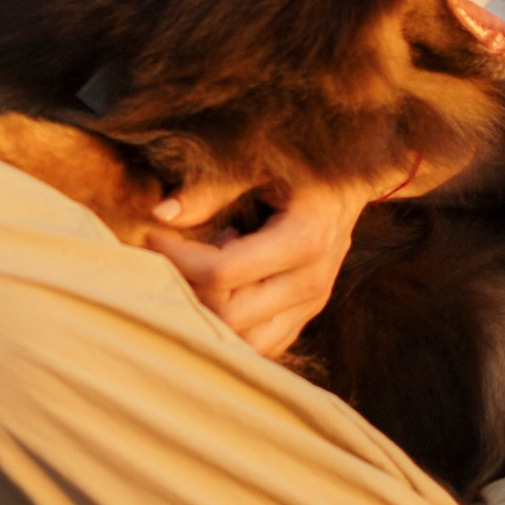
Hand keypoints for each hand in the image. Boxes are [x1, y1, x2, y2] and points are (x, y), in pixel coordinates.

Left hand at [145, 172, 396, 361]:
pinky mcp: (307, 313)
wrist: (351, 181)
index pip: (222, 273)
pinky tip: (226, 284)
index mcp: (305, 238)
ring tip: (204, 271)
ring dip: (212, 315)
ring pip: (246, 344)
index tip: (153, 235)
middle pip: (229, 316)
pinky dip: (232, 326)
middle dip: (190, 289)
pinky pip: (262, 343)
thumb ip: (212, 187)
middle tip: (172, 255)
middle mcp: (313, 280)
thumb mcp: (259, 161)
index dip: (177, 257)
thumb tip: (161, 215)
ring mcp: (313, 302)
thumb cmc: (302, 160)